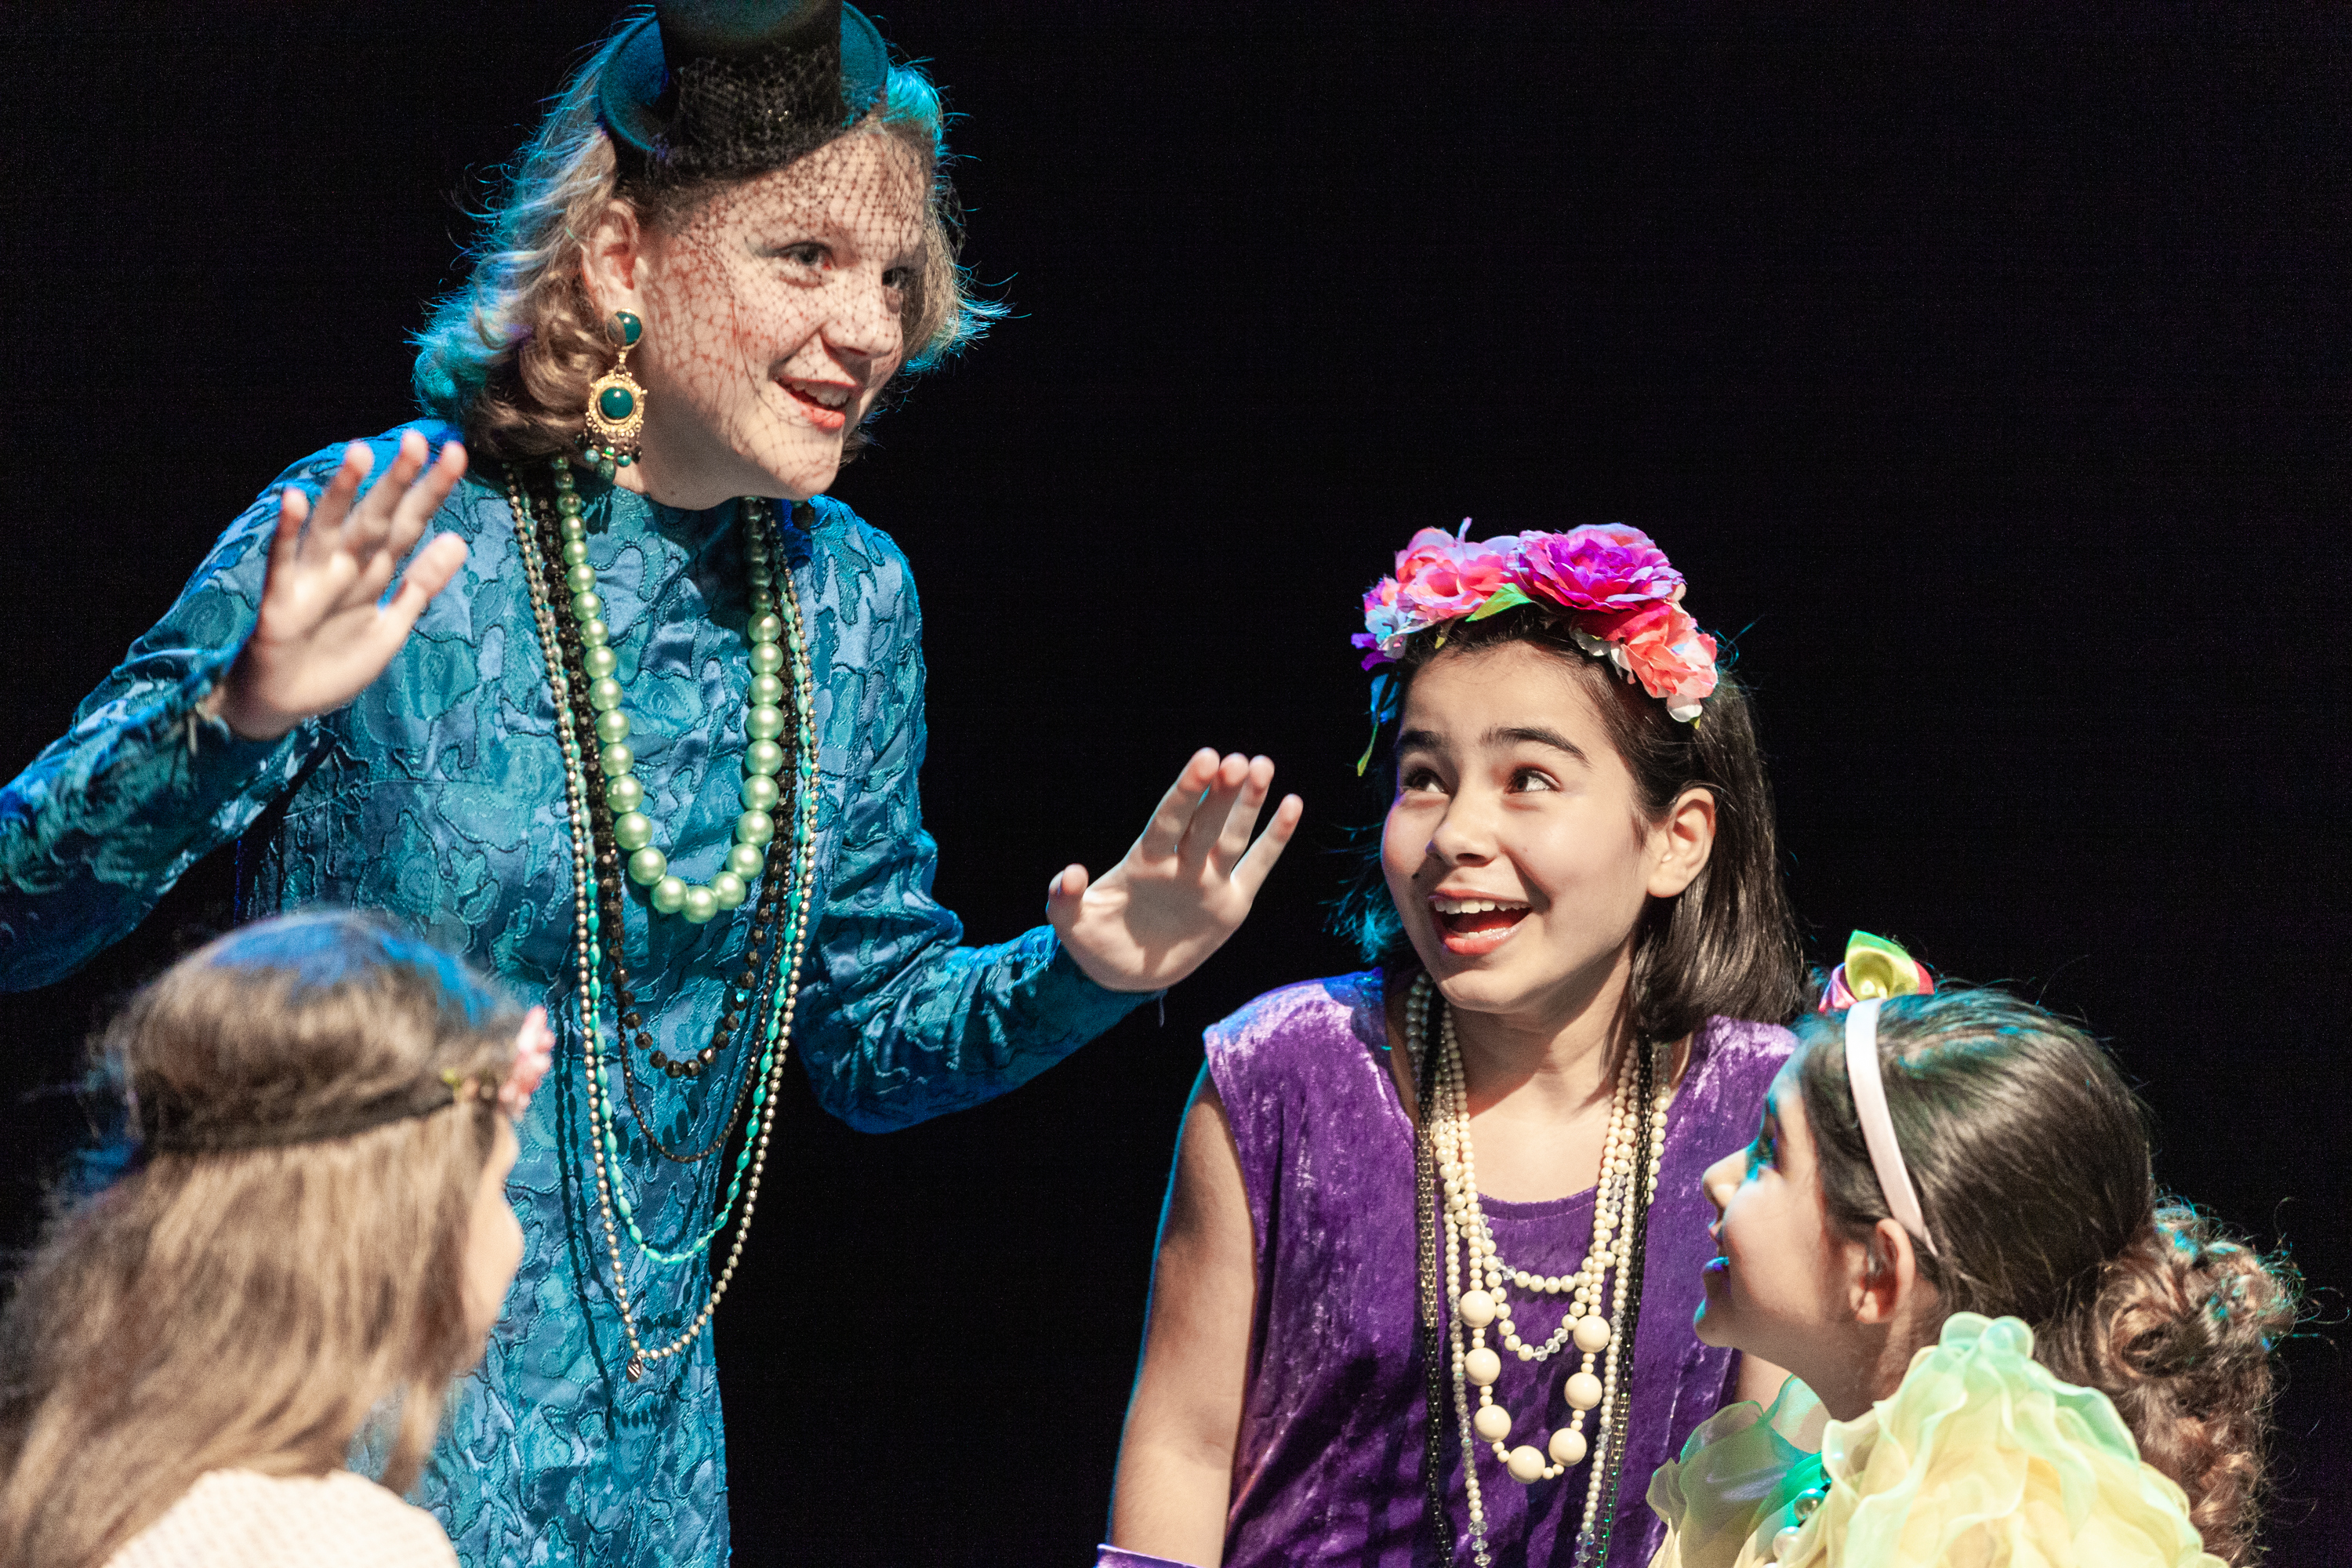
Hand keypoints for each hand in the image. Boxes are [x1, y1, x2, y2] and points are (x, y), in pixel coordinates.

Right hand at [209, 430, 470, 740]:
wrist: (284, 704)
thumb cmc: (336, 661)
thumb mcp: (391, 625)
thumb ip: (421, 584)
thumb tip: (459, 539)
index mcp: (375, 571)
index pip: (409, 524)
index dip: (431, 492)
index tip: (457, 453)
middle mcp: (345, 566)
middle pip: (377, 517)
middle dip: (396, 482)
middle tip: (418, 441)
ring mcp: (312, 579)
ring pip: (331, 528)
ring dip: (343, 491)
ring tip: (361, 453)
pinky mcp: (281, 600)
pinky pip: (283, 561)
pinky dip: (288, 533)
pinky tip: (295, 500)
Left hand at [1046, 749, 1303, 993]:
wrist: (1125, 974)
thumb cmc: (1096, 941)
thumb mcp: (1071, 926)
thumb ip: (1064, 900)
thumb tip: (1071, 873)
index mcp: (1144, 862)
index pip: (1168, 820)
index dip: (1186, 791)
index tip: (1204, 758)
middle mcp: (1180, 865)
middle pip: (1204, 823)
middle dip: (1220, 792)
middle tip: (1237, 760)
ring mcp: (1208, 882)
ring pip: (1233, 837)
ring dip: (1248, 803)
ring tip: (1262, 765)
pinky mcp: (1231, 905)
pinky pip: (1257, 867)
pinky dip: (1275, 839)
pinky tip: (1292, 804)